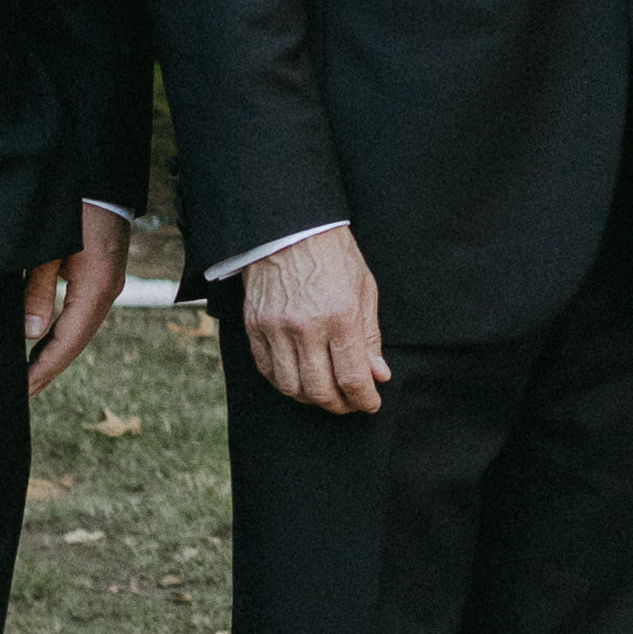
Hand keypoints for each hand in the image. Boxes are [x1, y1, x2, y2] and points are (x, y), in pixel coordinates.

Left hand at [20, 201, 132, 396]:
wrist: (99, 170)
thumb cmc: (71, 206)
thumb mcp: (46, 249)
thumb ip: (38, 291)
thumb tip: (31, 333)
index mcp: (96, 287)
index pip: (68, 341)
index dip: (44, 368)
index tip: (22, 390)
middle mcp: (107, 289)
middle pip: (77, 340)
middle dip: (49, 367)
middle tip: (21, 392)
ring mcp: (107, 281)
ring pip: (80, 327)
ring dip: (55, 351)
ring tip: (29, 373)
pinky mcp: (100, 271)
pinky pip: (82, 311)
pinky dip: (62, 330)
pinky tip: (44, 339)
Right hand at [238, 223, 387, 417]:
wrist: (289, 228)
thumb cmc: (333, 255)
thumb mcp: (364, 289)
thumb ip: (370, 336)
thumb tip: (378, 374)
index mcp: (340, 315)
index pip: (352, 377)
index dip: (364, 399)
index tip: (371, 404)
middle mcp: (306, 326)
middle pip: (320, 390)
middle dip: (340, 405)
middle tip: (350, 403)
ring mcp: (276, 328)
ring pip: (292, 387)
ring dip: (312, 399)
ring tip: (326, 393)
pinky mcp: (255, 327)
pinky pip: (268, 371)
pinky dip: (286, 383)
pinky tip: (300, 379)